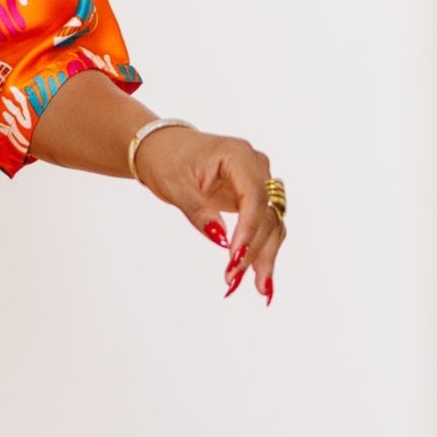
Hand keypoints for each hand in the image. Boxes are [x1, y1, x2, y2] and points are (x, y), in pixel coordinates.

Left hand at [130, 124, 283, 299]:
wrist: (164, 148)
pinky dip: (262, 250)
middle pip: (267, 213)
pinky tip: (261, 277)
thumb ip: (198, 211)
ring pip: (272, 223)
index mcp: (239, 156)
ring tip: (257, 288)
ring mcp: (258, 182)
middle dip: (254, 249)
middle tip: (234, 279)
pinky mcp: (254, 198)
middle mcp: (256, 167)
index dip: (248, 229)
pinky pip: (265, 226)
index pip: (254, 196)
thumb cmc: (167, 161)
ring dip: (265, 255)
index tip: (235, 257)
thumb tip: (220, 240)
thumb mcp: (175, 186)